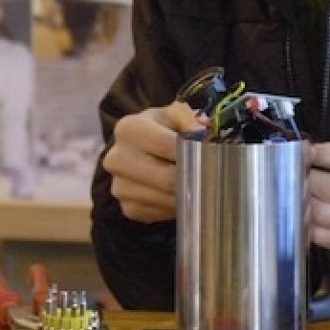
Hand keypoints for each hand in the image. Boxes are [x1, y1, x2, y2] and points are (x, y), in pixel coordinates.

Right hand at [102, 102, 202, 222]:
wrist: (140, 150)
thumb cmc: (163, 130)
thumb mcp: (177, 115)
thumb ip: (192, 120)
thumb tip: (202, 134)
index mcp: (128, 129)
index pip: (167, 146)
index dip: (194, 153)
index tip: (212, 157)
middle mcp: (116, 159)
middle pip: (167, 179)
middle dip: (194, 179)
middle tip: (213, 177)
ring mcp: (119, 186)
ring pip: (166, 200)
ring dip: (187, 196)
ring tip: (198, 184)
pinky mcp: (127, 208)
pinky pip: (160, 214)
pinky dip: (175, 207)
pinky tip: (180, 194)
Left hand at [306, 142, 329, 261]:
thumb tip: (308, 154)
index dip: (329, 153)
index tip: (310, 152)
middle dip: (309, 179)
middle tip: (297, 174)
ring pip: (325, 215)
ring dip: (303, 201)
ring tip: (299, 193)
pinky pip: (324, 237)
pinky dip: (307, 223)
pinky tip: (306, 213)